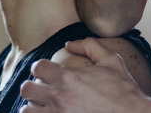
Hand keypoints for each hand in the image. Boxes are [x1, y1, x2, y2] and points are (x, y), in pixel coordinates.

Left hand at [20, 38, 148, 112]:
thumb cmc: (124, 91)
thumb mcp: (111, 61)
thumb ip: (90, 46)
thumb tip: (69, 44)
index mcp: (69, 76)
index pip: (37, 67)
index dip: (41, 69)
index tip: (48, 74)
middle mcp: (59, 95)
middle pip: (27, 88)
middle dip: (34, 88)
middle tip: (44, 91)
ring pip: (26, 109)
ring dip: (33, 107)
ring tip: (45, 107)